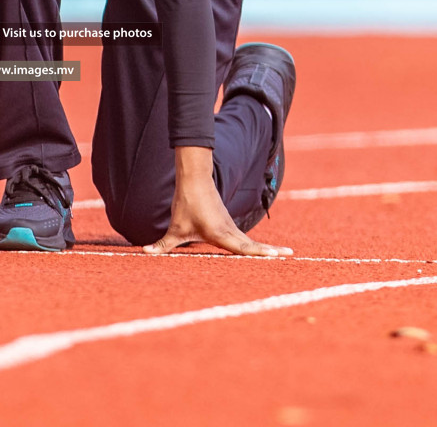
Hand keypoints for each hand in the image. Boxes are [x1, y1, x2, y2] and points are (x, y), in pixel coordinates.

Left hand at [144, 146, 290, 257]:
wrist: (194, 180)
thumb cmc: (186, 204)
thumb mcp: (175, 228)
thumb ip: (162, 245)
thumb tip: (144, 253)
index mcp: (220, 233)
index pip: (243, 247)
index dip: (259, 253)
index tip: (275, 256)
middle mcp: (230, 230)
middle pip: (253, 245)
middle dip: (271, 252)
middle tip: (291, 256)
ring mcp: (231, 227)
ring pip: (251, 242)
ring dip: (267, 249)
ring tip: (285, 254)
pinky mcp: (230, 225)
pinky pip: (246, 239)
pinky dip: (257, 246)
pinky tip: (266, 252)